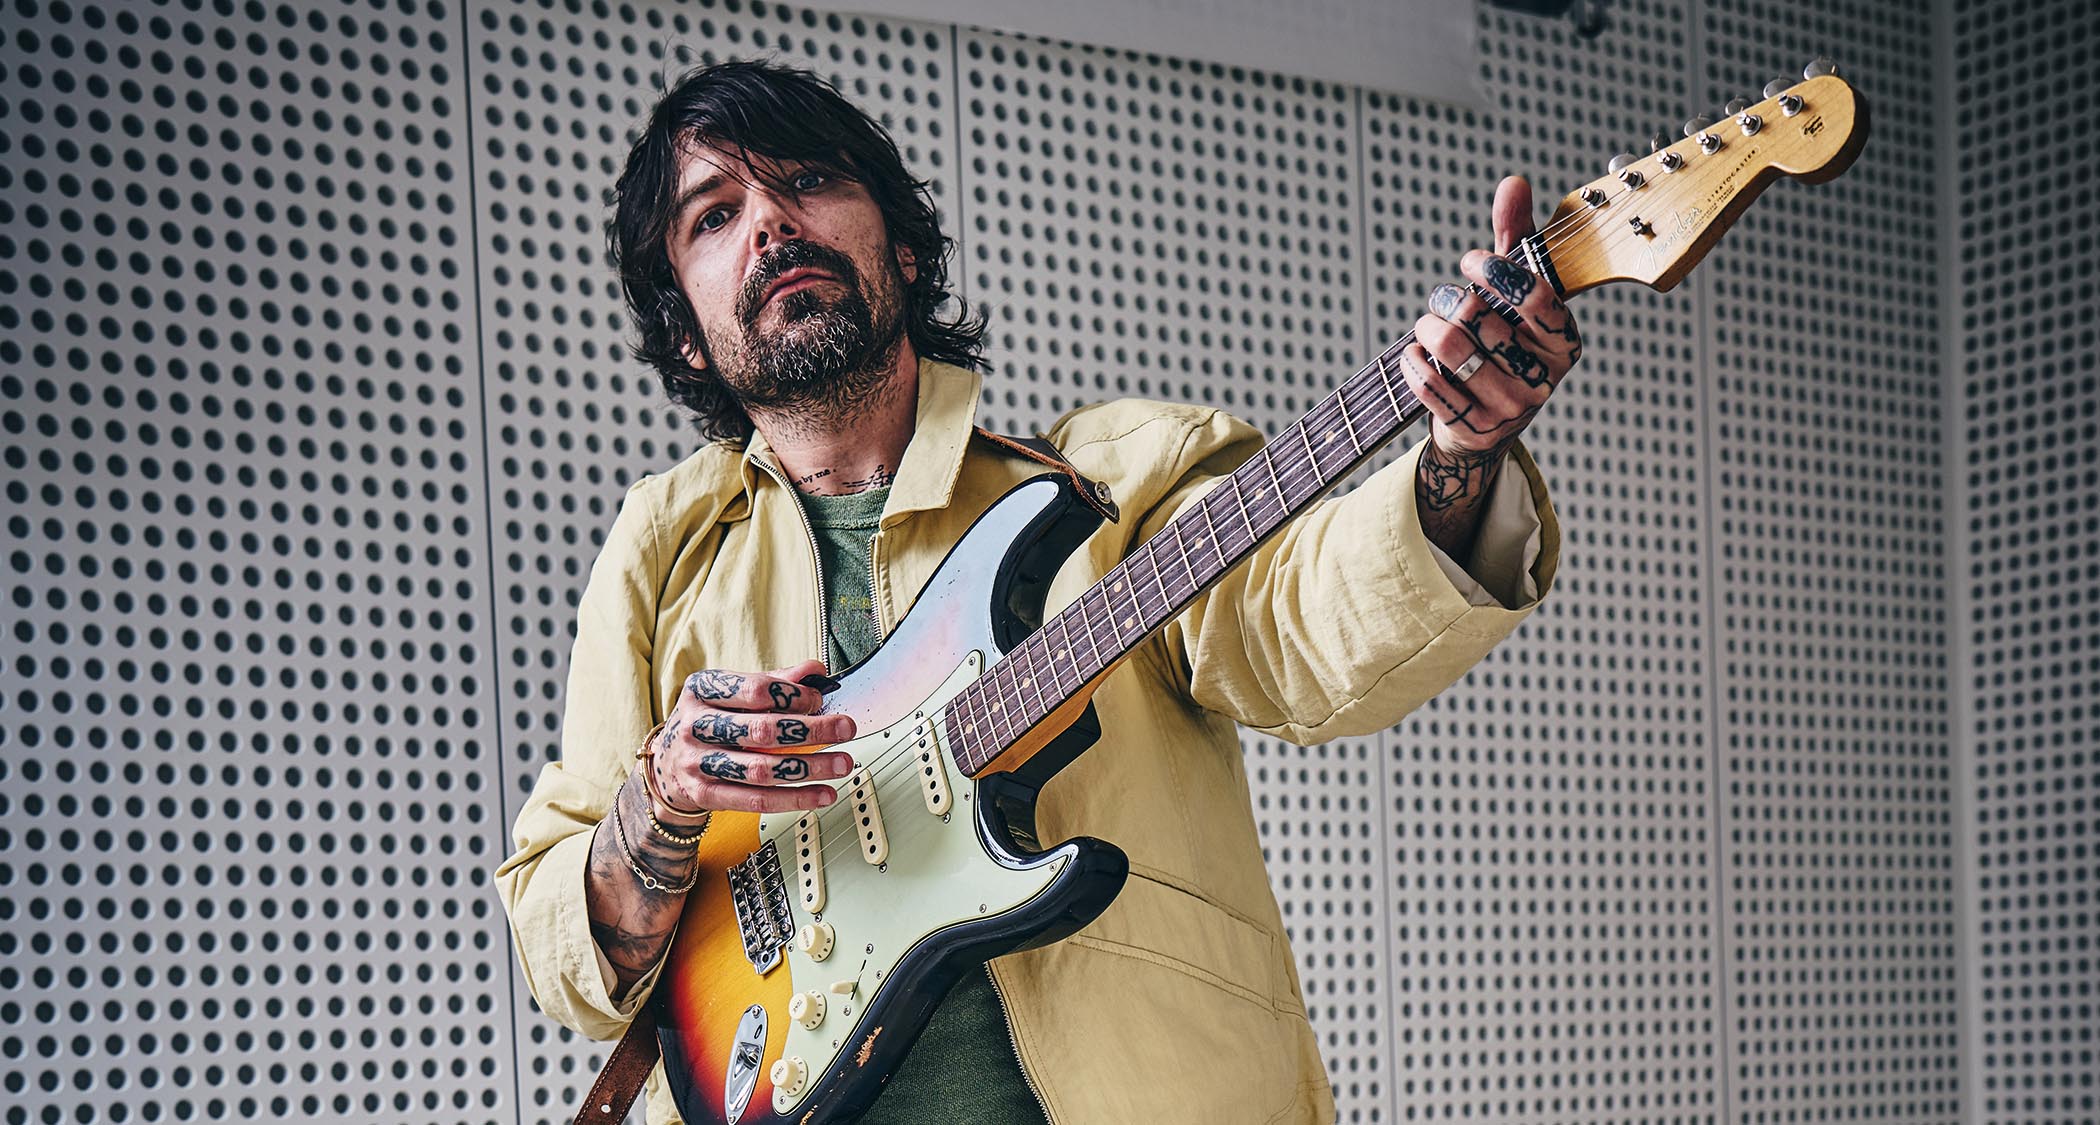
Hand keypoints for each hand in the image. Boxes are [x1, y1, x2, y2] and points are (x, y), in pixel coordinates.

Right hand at [644, 658, 857, 815]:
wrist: (665, 764)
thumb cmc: (709, 720)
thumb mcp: (731, 693)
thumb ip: (774, 681)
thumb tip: (815, 671)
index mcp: (702, 689)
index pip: (755, 690)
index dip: (794, 696)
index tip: (821, 700)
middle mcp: (695, 725)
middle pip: (761, 730)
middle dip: (811, 730)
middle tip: (846, 729)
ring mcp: (697, 762)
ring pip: (761, 769)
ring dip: (808, 768)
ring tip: (841, 764)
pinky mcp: (705, 794)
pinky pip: (755, 800)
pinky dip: (794, 799)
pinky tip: (821, 794)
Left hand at [1397, 175, 1582, 459]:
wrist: (1484, 421)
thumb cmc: (1503, 340)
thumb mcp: (1512, 292)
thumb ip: (1515, 237)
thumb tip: (1513, 182)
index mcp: (1565, 340)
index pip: (1536, 297)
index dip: (1497, 272)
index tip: (1470, 261)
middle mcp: (1545, 377)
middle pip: (1482, 320)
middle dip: (1449, 302)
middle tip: (1440, 299)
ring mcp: (1512, 407)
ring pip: (1454, 350)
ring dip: (1428, 328)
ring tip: (1426, 324)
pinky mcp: (1476, 428)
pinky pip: (1432, 387)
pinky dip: (1412, 363)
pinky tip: (1411, 354)